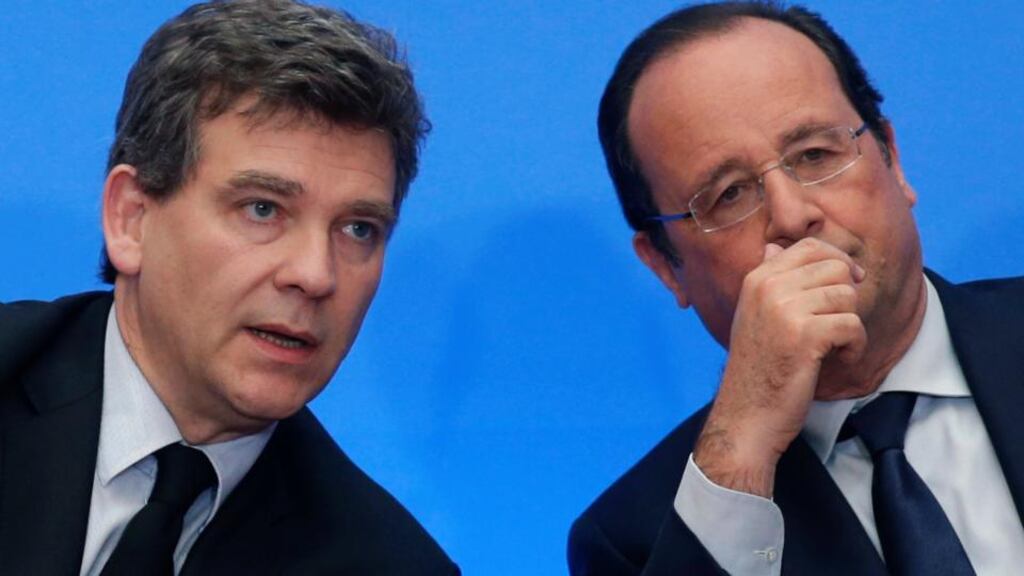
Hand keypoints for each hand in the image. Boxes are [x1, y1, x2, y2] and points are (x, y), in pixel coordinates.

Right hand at [692, 238, 866, 496]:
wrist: (747, 413)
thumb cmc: (757, 367)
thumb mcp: (753, 314)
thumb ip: (769, 281)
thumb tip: (776, 246)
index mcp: (757, 279)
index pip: (810, 247)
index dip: (838, 261)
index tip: (848, 282)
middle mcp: (768, 288)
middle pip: (836, 268)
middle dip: (846, 296)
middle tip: (837, 324)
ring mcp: (785, 310)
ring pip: (847, 296)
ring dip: (849, 324)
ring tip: (834, 346)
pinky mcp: (805, 335)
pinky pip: (853, 325)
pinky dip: (854, 346)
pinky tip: (839, 359)